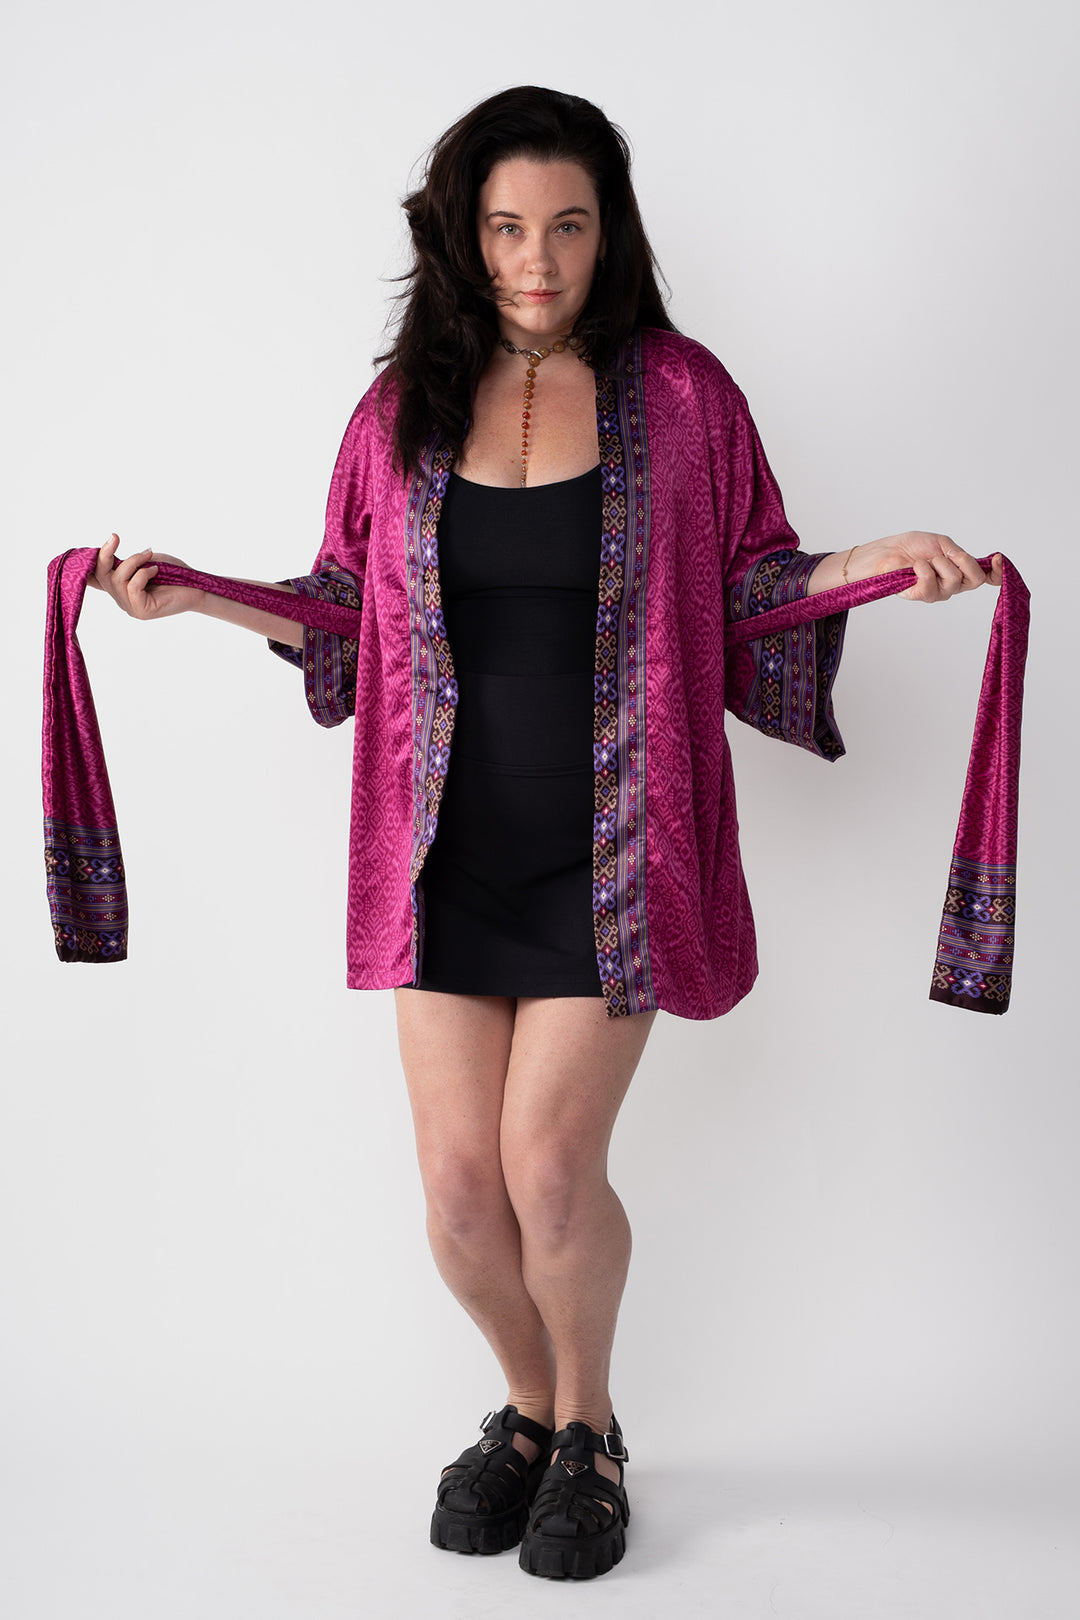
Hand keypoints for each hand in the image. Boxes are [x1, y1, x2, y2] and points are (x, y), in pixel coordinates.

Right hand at [90, 533, 203, 618]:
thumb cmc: (175, 573)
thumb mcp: (147, 560)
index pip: (95, 579)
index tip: (85, 550)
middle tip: (114, 536)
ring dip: (134, 561)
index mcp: (121, 587)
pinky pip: (133, 586)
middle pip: (101, 575)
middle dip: (105, 554)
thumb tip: (110, 551)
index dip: (85, 566)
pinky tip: (156, 571)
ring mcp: (130, 607)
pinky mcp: (141, 611)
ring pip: (118, 578)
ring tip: (150, 555)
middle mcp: (122, 599)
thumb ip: (127, 559)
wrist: (198, 587)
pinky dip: (144, 573)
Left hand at [852, 532, 1002, 601]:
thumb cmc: (912, 546)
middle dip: (964, 561)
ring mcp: (939, 592)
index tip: (997, 558)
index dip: (997, 572)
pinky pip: (932, 583)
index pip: (986, 578)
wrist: (889, 551)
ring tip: (925, 560)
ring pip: (955, 579)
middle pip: (976, 580)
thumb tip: (968, 560)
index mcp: (961, 571)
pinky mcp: (922, 596)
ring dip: (939, 563)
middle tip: (947, 554)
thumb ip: (957, 553)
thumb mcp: (941, 543)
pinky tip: (915, 566)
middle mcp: (953, 584)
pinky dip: (923, 569)